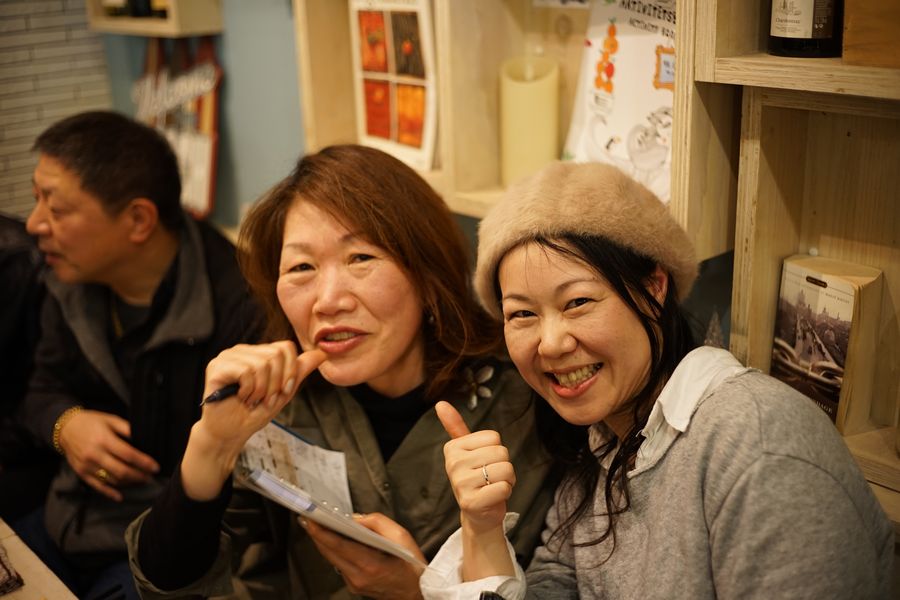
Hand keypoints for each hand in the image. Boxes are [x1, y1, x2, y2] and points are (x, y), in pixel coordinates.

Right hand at [58, 409, 159, 501]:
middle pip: (122, 470)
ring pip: (112, 480)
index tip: (156, 467)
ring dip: (129, 483)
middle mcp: (95, 454)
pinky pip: (97, 486)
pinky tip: (120, 496)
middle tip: (151, 477)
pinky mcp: (81, 473)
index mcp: (104, 439)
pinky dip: (110, 493)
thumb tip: (143, 439)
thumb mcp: (111, 420)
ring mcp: (87, 466)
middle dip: (140, 476)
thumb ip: (127, 428)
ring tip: (141, 481)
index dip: (144, 462)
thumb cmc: (92, 422)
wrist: (65, 428)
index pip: (128, 455)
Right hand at [181, 342, 326, 500]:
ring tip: (251, 400)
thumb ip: (299, 370)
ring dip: (262, 390)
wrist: (230, 434)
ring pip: (262, 363)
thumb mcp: (283, 392)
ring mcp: (228, 357)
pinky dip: (248, 390)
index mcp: (257, 353)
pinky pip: (246, 371)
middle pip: (276, 355)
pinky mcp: (216, 367)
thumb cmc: (252, 414)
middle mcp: (242, 351)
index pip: (286, 347)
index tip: (281, 392)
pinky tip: (240, 397)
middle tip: (263, 399)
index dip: (290, 372)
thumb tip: (321, 353)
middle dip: (276, 384)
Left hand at [303, 513, 425, 598]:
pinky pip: (339, 565)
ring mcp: (355, 583)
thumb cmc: (412, 565)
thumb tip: (356, 519)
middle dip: (317, 534)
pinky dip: (335, 552)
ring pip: (332, 559)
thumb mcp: (402, 536)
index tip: (310, 519)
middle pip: (329, 553)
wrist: (417, 592)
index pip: (338, 546)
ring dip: (324, 543)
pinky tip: (334, 540)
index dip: (321, 532)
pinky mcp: (354, 586)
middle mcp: (359, 576)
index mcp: (371, 564)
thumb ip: (377, 523)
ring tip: (318, 525)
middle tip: (308, 518)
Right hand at [435, 400, 515, 579]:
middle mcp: (453, 464)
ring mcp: (460, 484)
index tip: (485, 463)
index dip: (497, 451)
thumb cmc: (478, 478)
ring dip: (507, 481)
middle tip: (491, 478)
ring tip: (492, 487)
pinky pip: (504, 488)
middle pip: (501, 453)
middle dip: (504, 466)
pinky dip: (505, 493)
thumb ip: (455, 427)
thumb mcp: (468, 451)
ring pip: (506, 469)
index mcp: (453, 448)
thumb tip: (440, 403)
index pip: (494, 437)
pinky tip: (492, 498)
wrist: (479, 514)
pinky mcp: (471, 502)